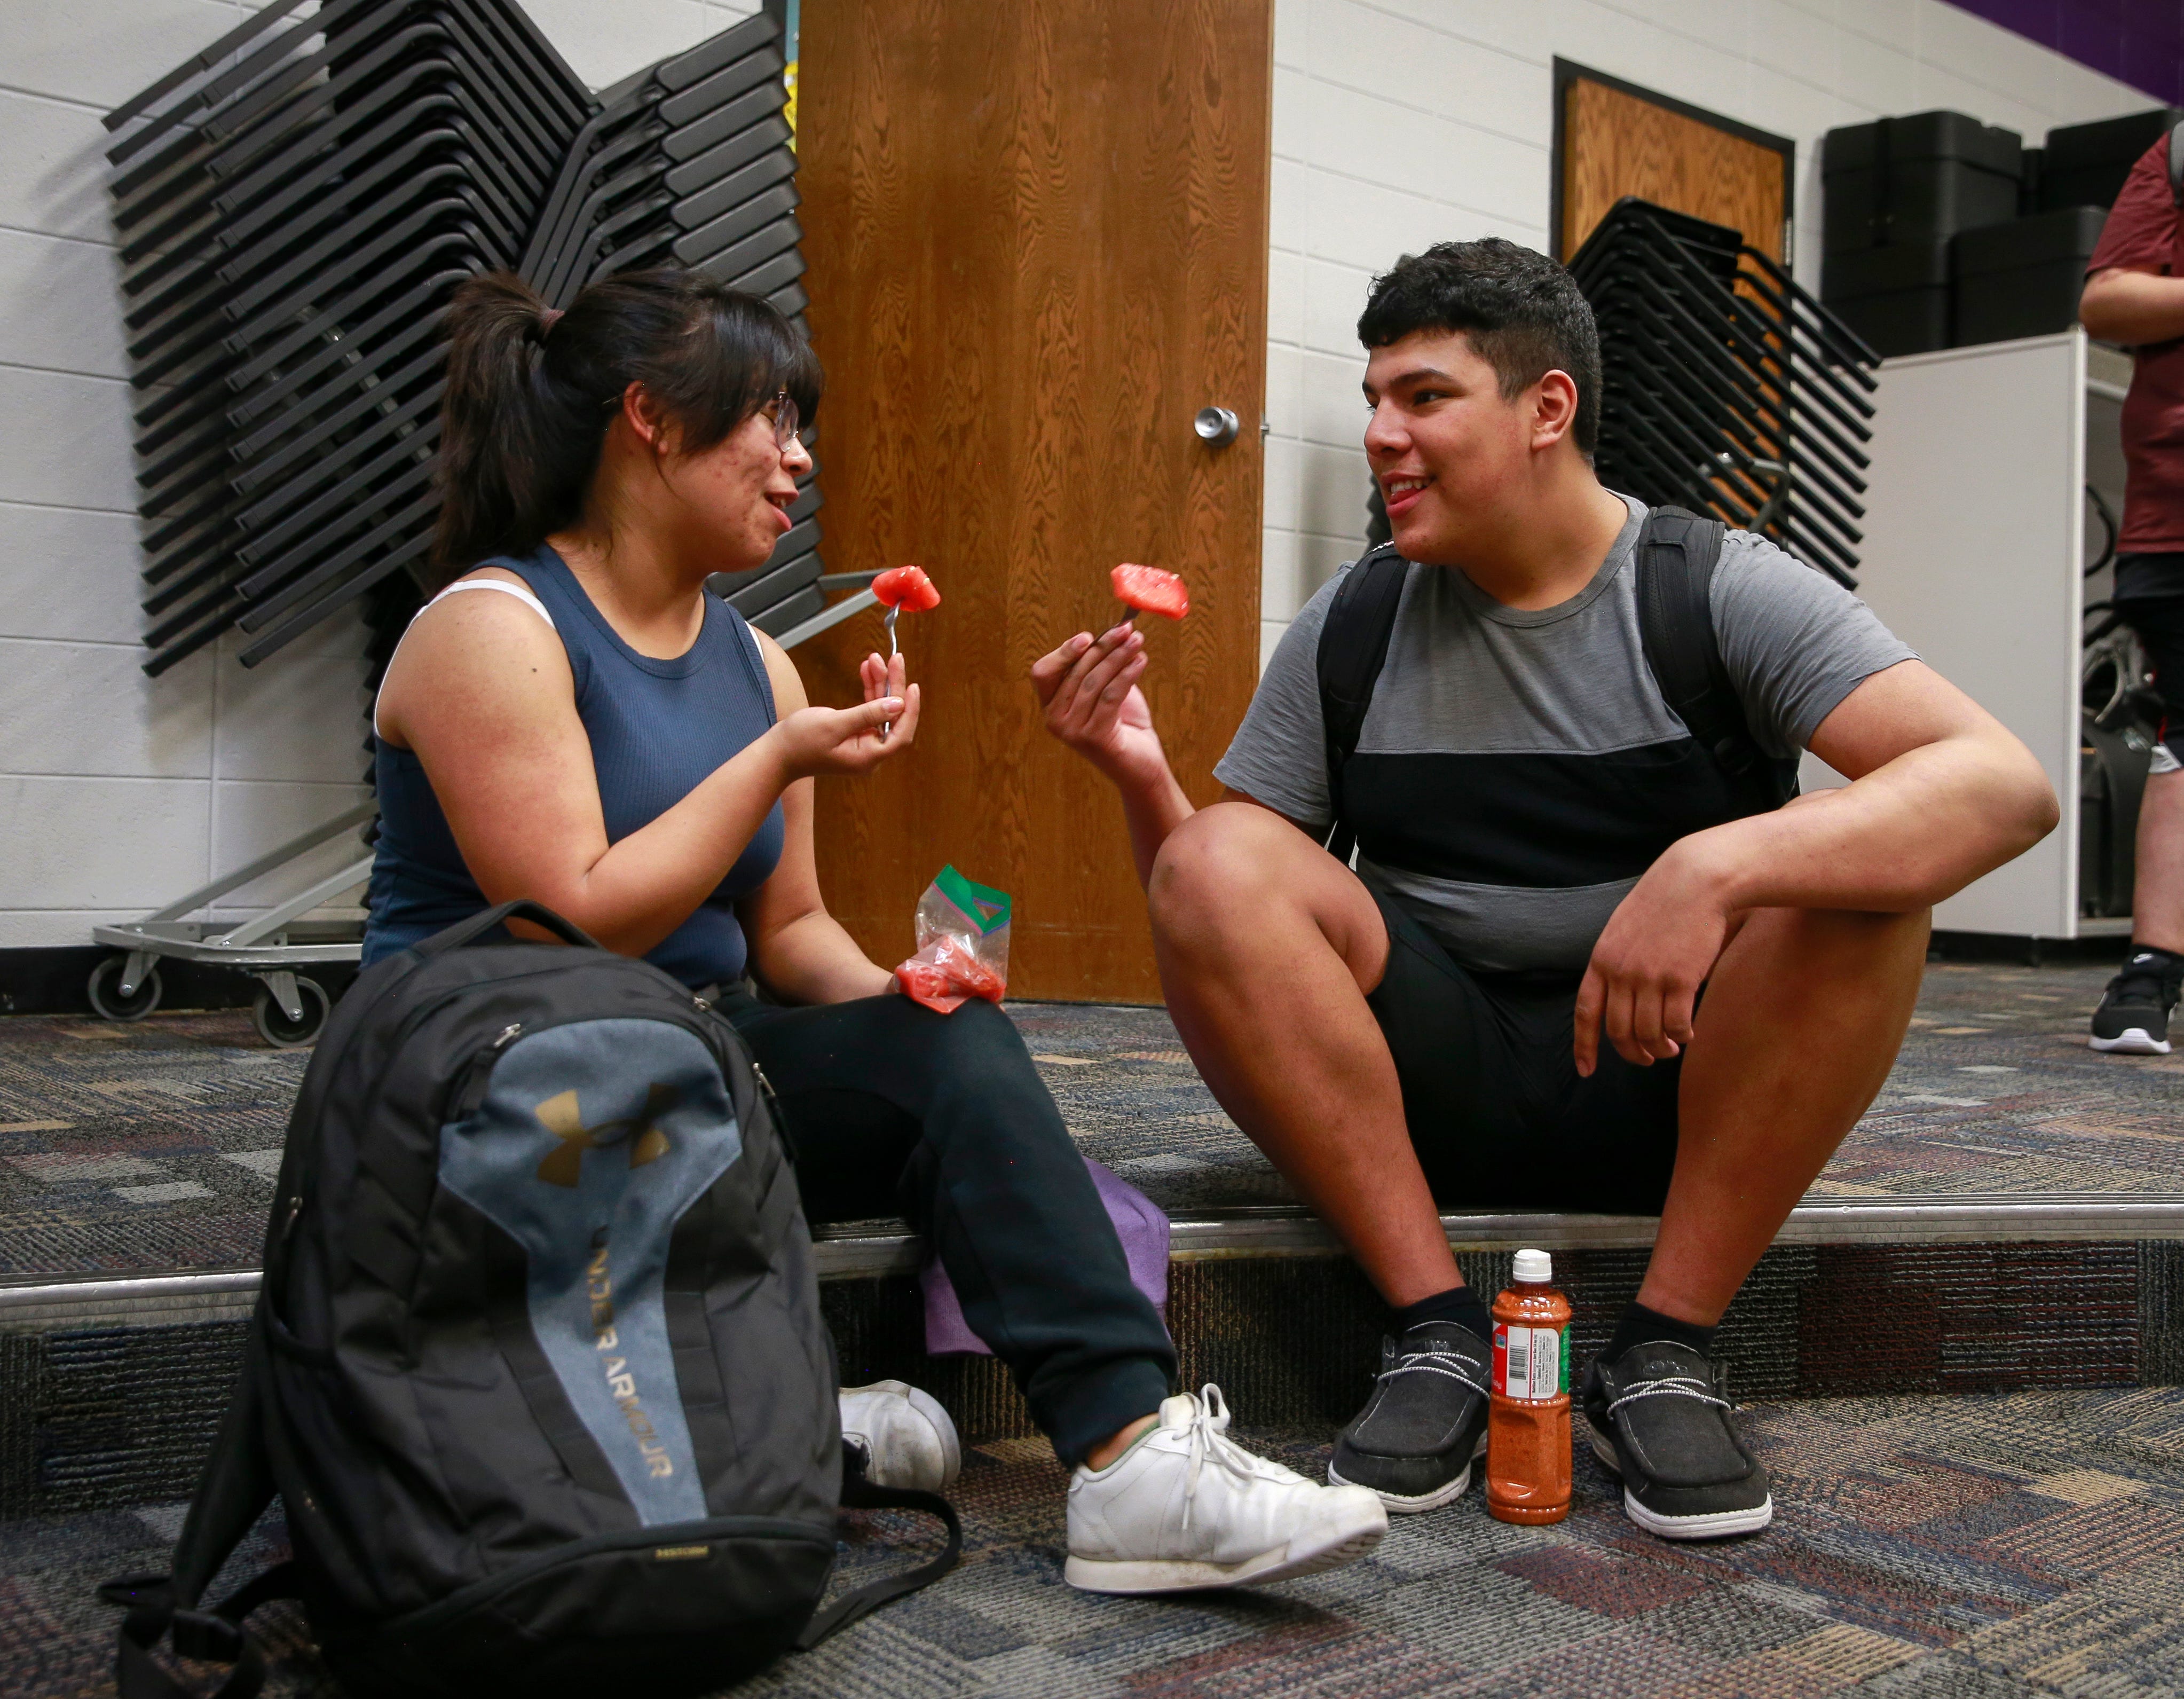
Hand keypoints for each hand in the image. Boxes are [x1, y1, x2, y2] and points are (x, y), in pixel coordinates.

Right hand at [770, 650, 919, 778]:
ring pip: (880, 711)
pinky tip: (867, 672)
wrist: (777, 753)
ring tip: (875, 659)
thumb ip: (868, 714)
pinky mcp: (853, 735)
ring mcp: (861, 744)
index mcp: (867, 757)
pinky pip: (867, 711)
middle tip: (894, 659)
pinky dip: (868, 692)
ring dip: (879, 685)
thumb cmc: (800, 742)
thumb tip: (898, 705)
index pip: (901, 734)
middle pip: (892, 718)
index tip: (912, 685)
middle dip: (893, 687)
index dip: (910, 710)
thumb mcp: (834, 724)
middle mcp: (869, 753)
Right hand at [1031, 621, 1168, 791]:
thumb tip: (1112, 632)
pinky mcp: (1094, 738)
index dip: (1063, 652)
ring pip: (1094, 681)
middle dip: (1103, 647)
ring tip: (1138, 641)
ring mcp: (1072, 732)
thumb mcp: (1105, 689)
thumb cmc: (1123, 724)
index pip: (1043, 672)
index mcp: (1050, 707)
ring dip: (1119, 656)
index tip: (1088, 636)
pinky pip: (1111, 695)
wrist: (1141, 765)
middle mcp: (1055, 721)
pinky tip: (1141, 661)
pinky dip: (1128, 674)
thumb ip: (1099, 666)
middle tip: (1127, 630)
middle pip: (1075, 672)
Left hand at [1573, 840, 1733, 1075]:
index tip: (1586, 1070)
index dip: (1584, 1046)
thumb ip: (1615, 963)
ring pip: (1649, 1033)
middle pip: (1619, 1031)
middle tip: (1648, 1059)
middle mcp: (1620, 971)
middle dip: (1633, 1053)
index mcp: (1601, 959)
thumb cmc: (1664, 903)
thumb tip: (1619, 1002)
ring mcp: (1649, 976)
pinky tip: (1688, 1033)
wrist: (1696, 879)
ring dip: (1661, 1048)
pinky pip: (1676, 1025)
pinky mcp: (1680, 978)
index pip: (1585, 1013)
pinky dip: (1682, 1035)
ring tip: (1671, 1047)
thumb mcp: (1623, 929)